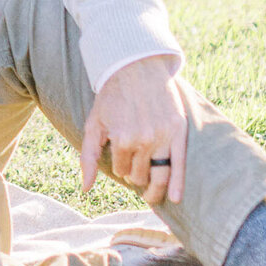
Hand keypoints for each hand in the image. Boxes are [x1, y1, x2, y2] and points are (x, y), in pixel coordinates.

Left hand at [79, 57, 187, 208]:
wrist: (137, 68)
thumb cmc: (112, 97)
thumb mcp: (94, 124)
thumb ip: (88, 156)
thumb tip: (85, 188)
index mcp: (122, 139)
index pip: (121, 170)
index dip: (120, 167)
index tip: (121, 159)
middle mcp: (144, 140)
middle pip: (140, 175)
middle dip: (136, 175)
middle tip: (135, 168)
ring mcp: (163, 137)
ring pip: (159, 176)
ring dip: (154, 188)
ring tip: (151, 194)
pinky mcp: (179, 132)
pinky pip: (180, 165)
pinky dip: (178, 184)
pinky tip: (176, 197)